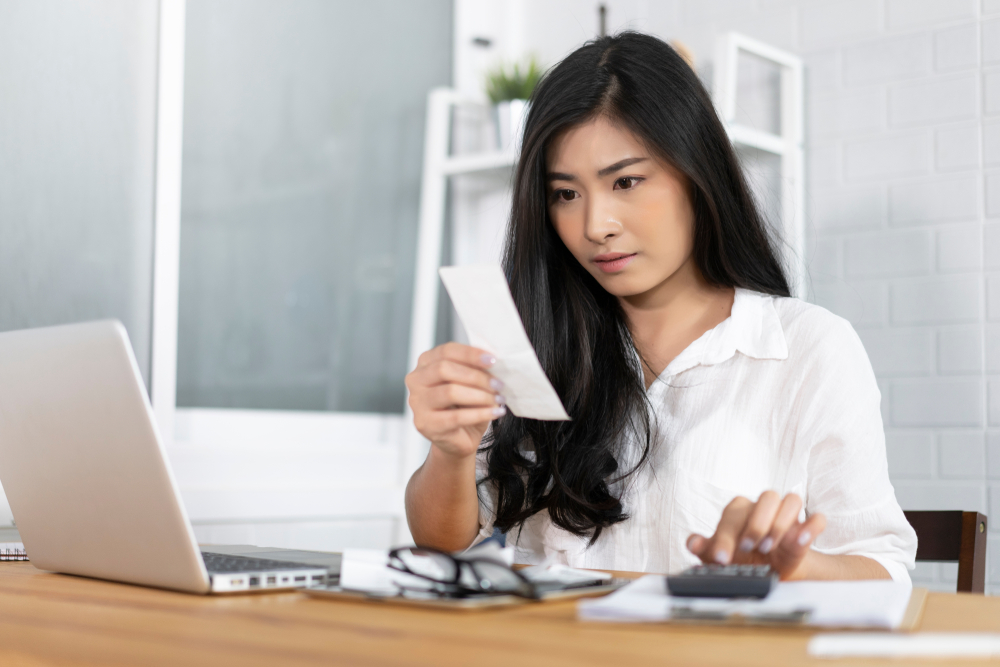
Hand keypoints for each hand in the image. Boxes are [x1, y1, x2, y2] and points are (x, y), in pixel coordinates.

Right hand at [405, 342, 506, 459]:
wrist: (458, 438)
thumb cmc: (464, 406)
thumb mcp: (469, 382)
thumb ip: (475, 368)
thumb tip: (492, 360)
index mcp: (425, 363)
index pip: (446, 351)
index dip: (471, 354)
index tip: (493, 360)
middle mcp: (416, 380)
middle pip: (444, 369)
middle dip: (476, 376)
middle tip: (498, 384)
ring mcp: (417, 403)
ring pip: (450, 392)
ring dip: (480, 395)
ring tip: (498, 399)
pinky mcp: (426, 424)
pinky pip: (456, 416)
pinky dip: (480, 413)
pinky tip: (495, 412)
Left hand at [685, 491, 825, 580]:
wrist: (770, 573)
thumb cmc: (742, 559)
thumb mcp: (723, 557)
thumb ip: (707, 548)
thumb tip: (693, 542)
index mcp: (741, 511)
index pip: (734, 513)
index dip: (726, 535)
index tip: (722, 558)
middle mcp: (765, 508)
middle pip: (766, 497)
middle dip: (757, 524)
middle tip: (750, 548)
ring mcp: (788, 516)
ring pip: (791, 500)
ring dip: (781, 523)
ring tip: (770, 547)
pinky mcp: (806, 529)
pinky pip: (817, 519)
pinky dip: (812, 526)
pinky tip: (802, 541)